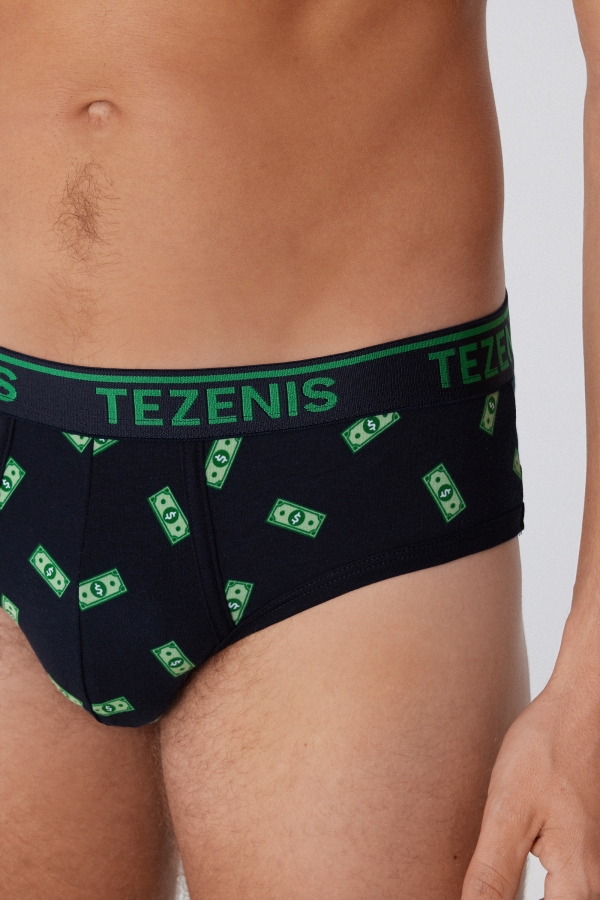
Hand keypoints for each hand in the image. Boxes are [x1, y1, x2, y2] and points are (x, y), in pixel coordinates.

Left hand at [461, 673, 599, 899]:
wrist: (580, 710)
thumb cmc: (547, 750)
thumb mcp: (508, 813)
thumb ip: (492, 876)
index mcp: (579, 886)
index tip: (478, 890)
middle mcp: (594, 883)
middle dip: (506, 895)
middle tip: (484, 873)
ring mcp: (595, 868)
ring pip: (556, 897)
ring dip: (517, 889)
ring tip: (489, 871)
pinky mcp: (587, 854)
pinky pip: (562, 887)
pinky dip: (537, 886)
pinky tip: (509, 870)